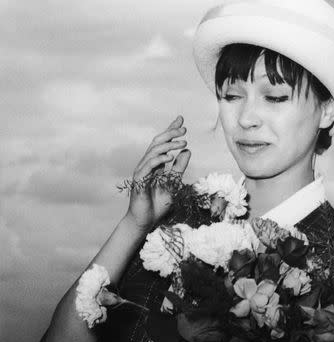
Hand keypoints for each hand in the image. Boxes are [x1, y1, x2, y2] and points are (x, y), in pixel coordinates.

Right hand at [125, 115, 190, 232]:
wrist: (146, 221)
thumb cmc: (158, 204)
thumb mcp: (174, 183)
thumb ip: (179, 167)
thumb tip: (187, 150)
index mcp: (155, 164)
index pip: (162, 143)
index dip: (170, 131)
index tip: (181, 120)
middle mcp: (147, 165)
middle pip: (157, 143)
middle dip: (170, 134)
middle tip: (184, 129)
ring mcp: (142, 172)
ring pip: (153, 152)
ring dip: (169, 146)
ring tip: (183, 142)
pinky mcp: (139, 180)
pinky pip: (148, 166)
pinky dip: (159, 160)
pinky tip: (171, 156)